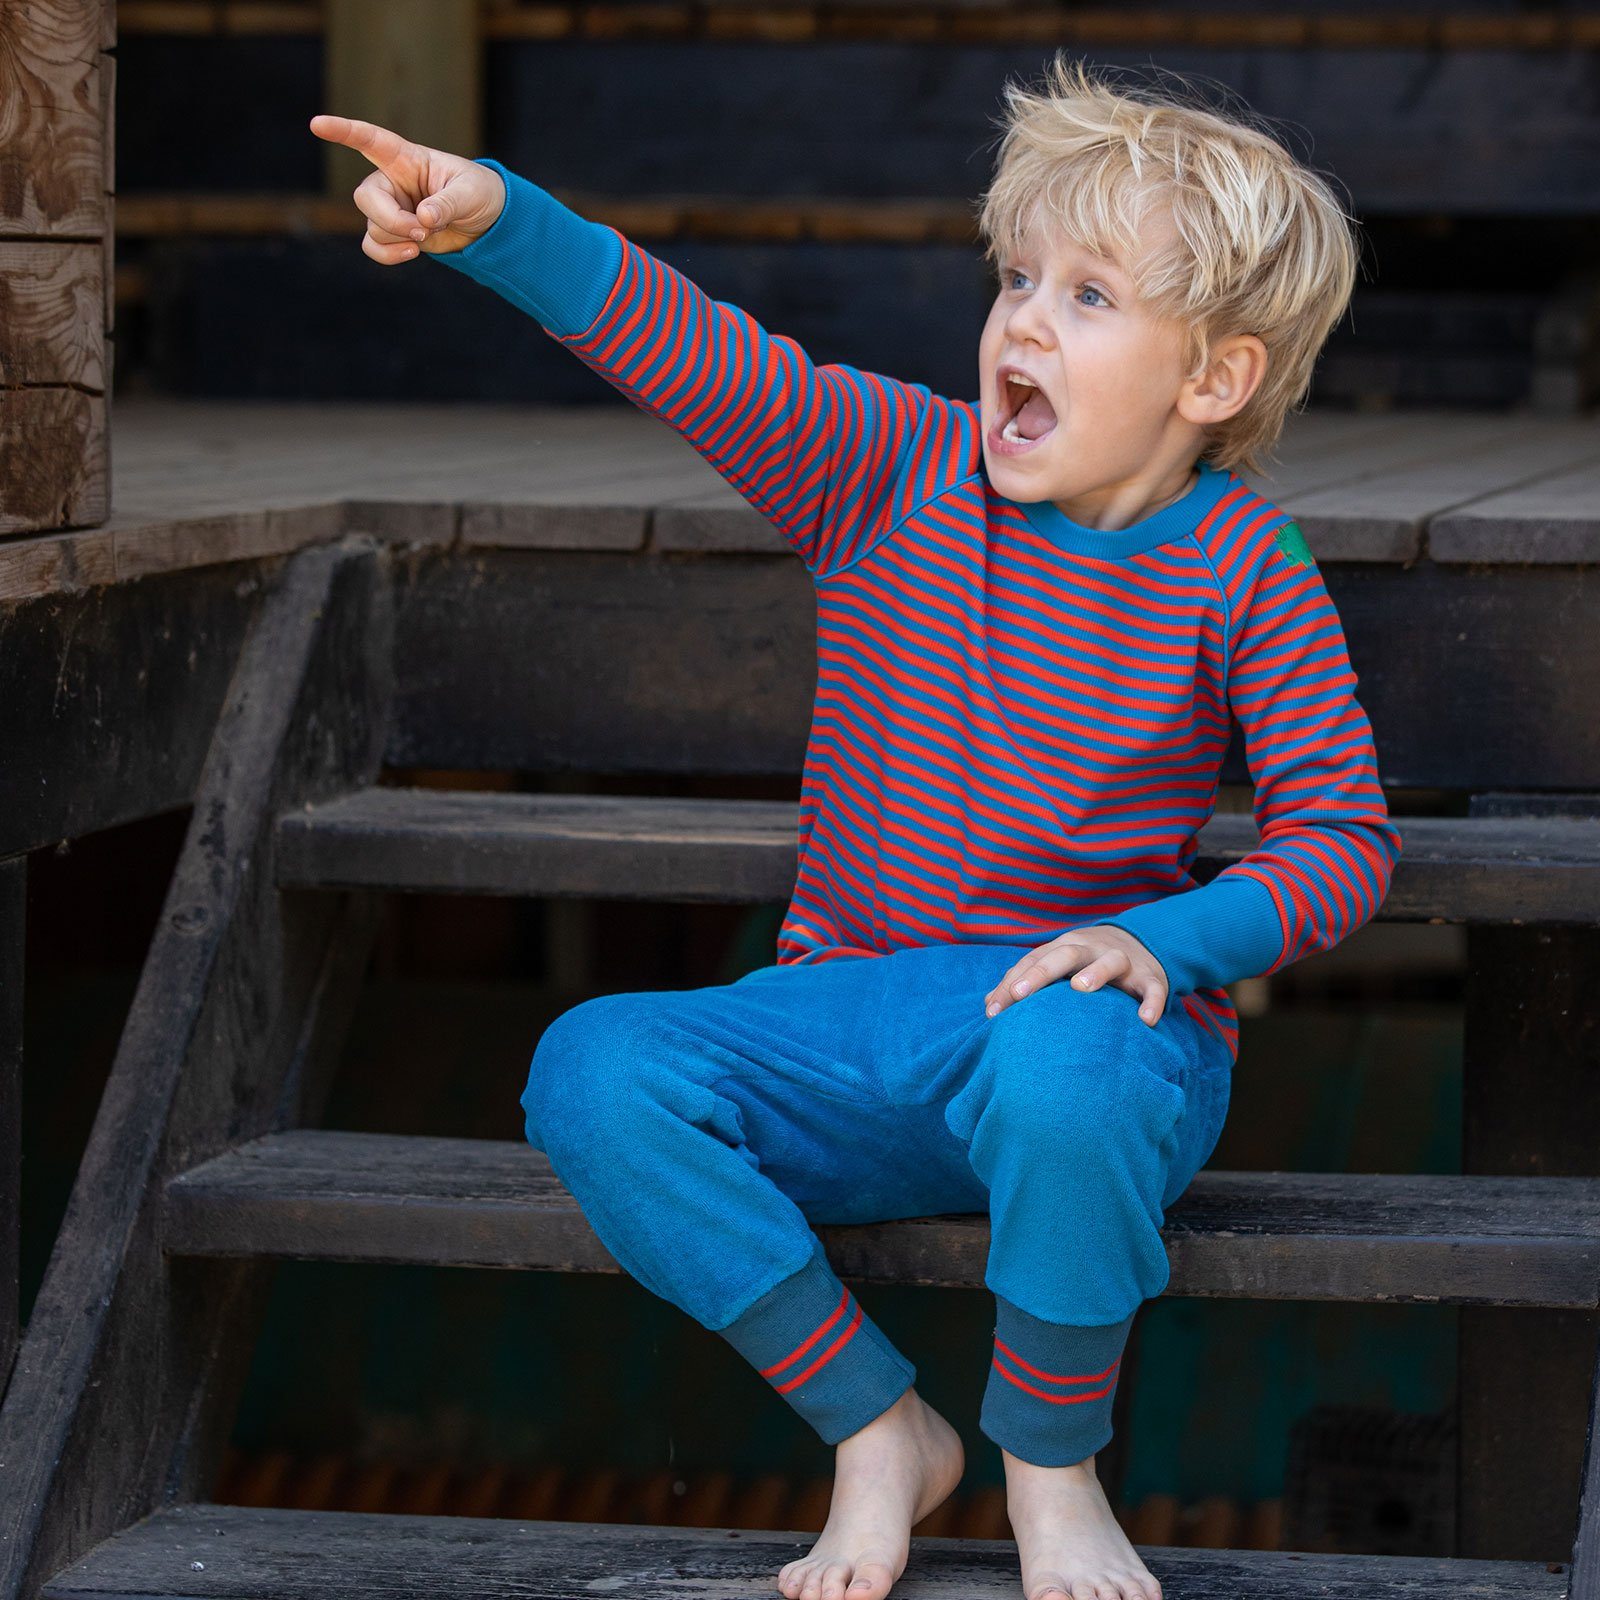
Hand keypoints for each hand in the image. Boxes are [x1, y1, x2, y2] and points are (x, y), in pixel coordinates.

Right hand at [309, 114, 505, 262]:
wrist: (485, 223)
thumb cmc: (478, 194)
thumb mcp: (470, 193)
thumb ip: (446, 204)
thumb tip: (423, 219)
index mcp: (407, 159)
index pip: (370, 140)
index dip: (343, 131)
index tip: (317, 124)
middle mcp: (391, 182)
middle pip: (365, 198)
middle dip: (391, 220)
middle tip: (422, 230)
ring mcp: (390, 209)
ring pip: (373, 227)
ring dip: (398, 238)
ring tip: (427, 236)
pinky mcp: (394, 234)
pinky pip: (374, 247)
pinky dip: (390, 255)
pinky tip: (413, 253)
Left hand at [984, 925, 1168, 1026]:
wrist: (1142, 943)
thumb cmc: (1087, 962)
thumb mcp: (1058, 964)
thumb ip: (1026, 980)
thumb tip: (989, 1005)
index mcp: (1064, 946)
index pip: (1033, 961)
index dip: (1012, 983)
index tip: (993, 1010)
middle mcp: (1091, 948)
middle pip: (1064, 954)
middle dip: (1041, 973)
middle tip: (1020, 994)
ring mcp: (1123, 960)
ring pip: (1110, 961)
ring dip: (1095, 972)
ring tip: (1080, 989)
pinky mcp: (1150, 976)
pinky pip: (1153, 988)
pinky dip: (1152, 1002)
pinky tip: (1145, 1020)